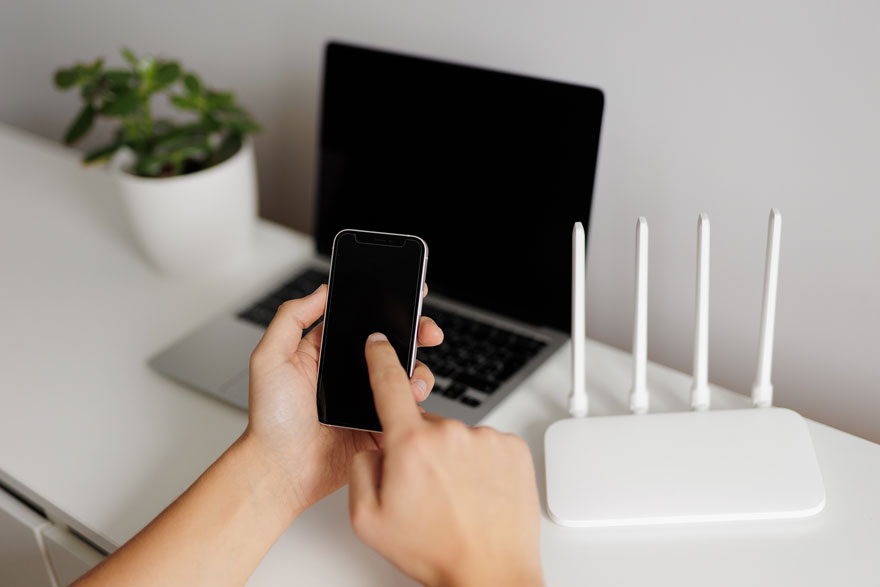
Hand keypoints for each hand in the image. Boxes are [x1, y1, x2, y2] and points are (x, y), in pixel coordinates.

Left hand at [242, 284, 443, 517]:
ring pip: (406, 375)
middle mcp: (351, 373)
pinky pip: (405, 409)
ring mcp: (368, 399)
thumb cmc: (270, 420)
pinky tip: (410, 400)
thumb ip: (291, 318)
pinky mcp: (380, 425)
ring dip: (419, 371)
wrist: (281, 470)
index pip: (365, 322)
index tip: (409, 295)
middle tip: (428, 332)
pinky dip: (414, 403)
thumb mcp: (270, 358)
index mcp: (329, 352)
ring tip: (414, 378)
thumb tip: (321, 290)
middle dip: (417, 333)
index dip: (389, 308)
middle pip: (394, 345)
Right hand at [349, 333, 542, 586]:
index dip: (380, 358)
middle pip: (424, 424)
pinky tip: (477, 494)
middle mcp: (451, 434)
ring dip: (452, 460)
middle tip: (425, 491)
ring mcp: (486, 439)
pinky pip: (486, 446)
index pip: (390, 384)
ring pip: (457, 438)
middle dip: (419, 449)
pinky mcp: (512, 448)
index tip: (379, 343)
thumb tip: (374, 447)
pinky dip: (480, 465)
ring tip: (456, 500)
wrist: (491, 574)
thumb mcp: (368, 519)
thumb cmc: (435, 551)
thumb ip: (361, 469)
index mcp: (412, 445)